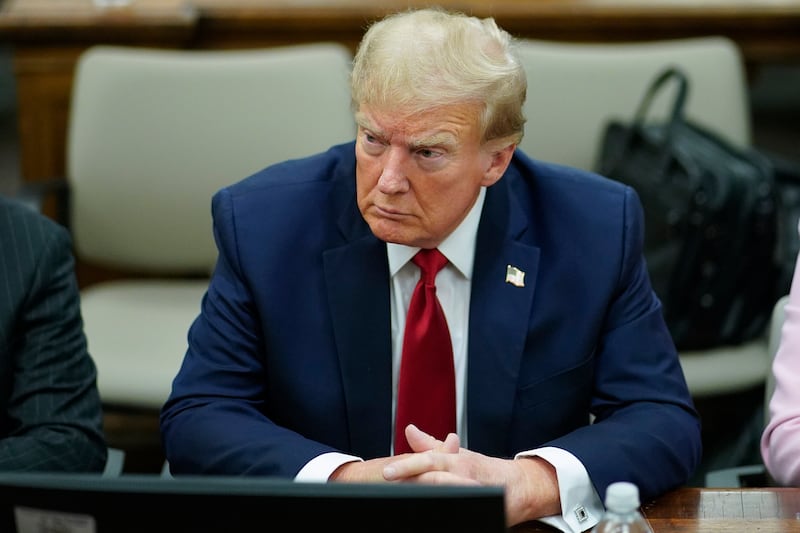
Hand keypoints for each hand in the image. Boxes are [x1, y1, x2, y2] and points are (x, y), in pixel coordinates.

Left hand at [382, 424, 561, 525]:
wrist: (520, 486)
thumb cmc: (482, 469)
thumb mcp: (457, 455)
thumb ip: (431, 445)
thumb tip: (409, 430)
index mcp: (456, 462)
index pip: (429, 462)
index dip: (407, 466)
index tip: (387, 472)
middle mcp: (464, 477)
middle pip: (435, 481)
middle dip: (413, 485)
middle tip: (390, 487)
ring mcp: (475, 495)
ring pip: (448, 498)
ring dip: (429, 501)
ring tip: (406, 504)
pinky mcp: (484, 510)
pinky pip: (464, 513)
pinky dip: (446, 513)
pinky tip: (428, 518)